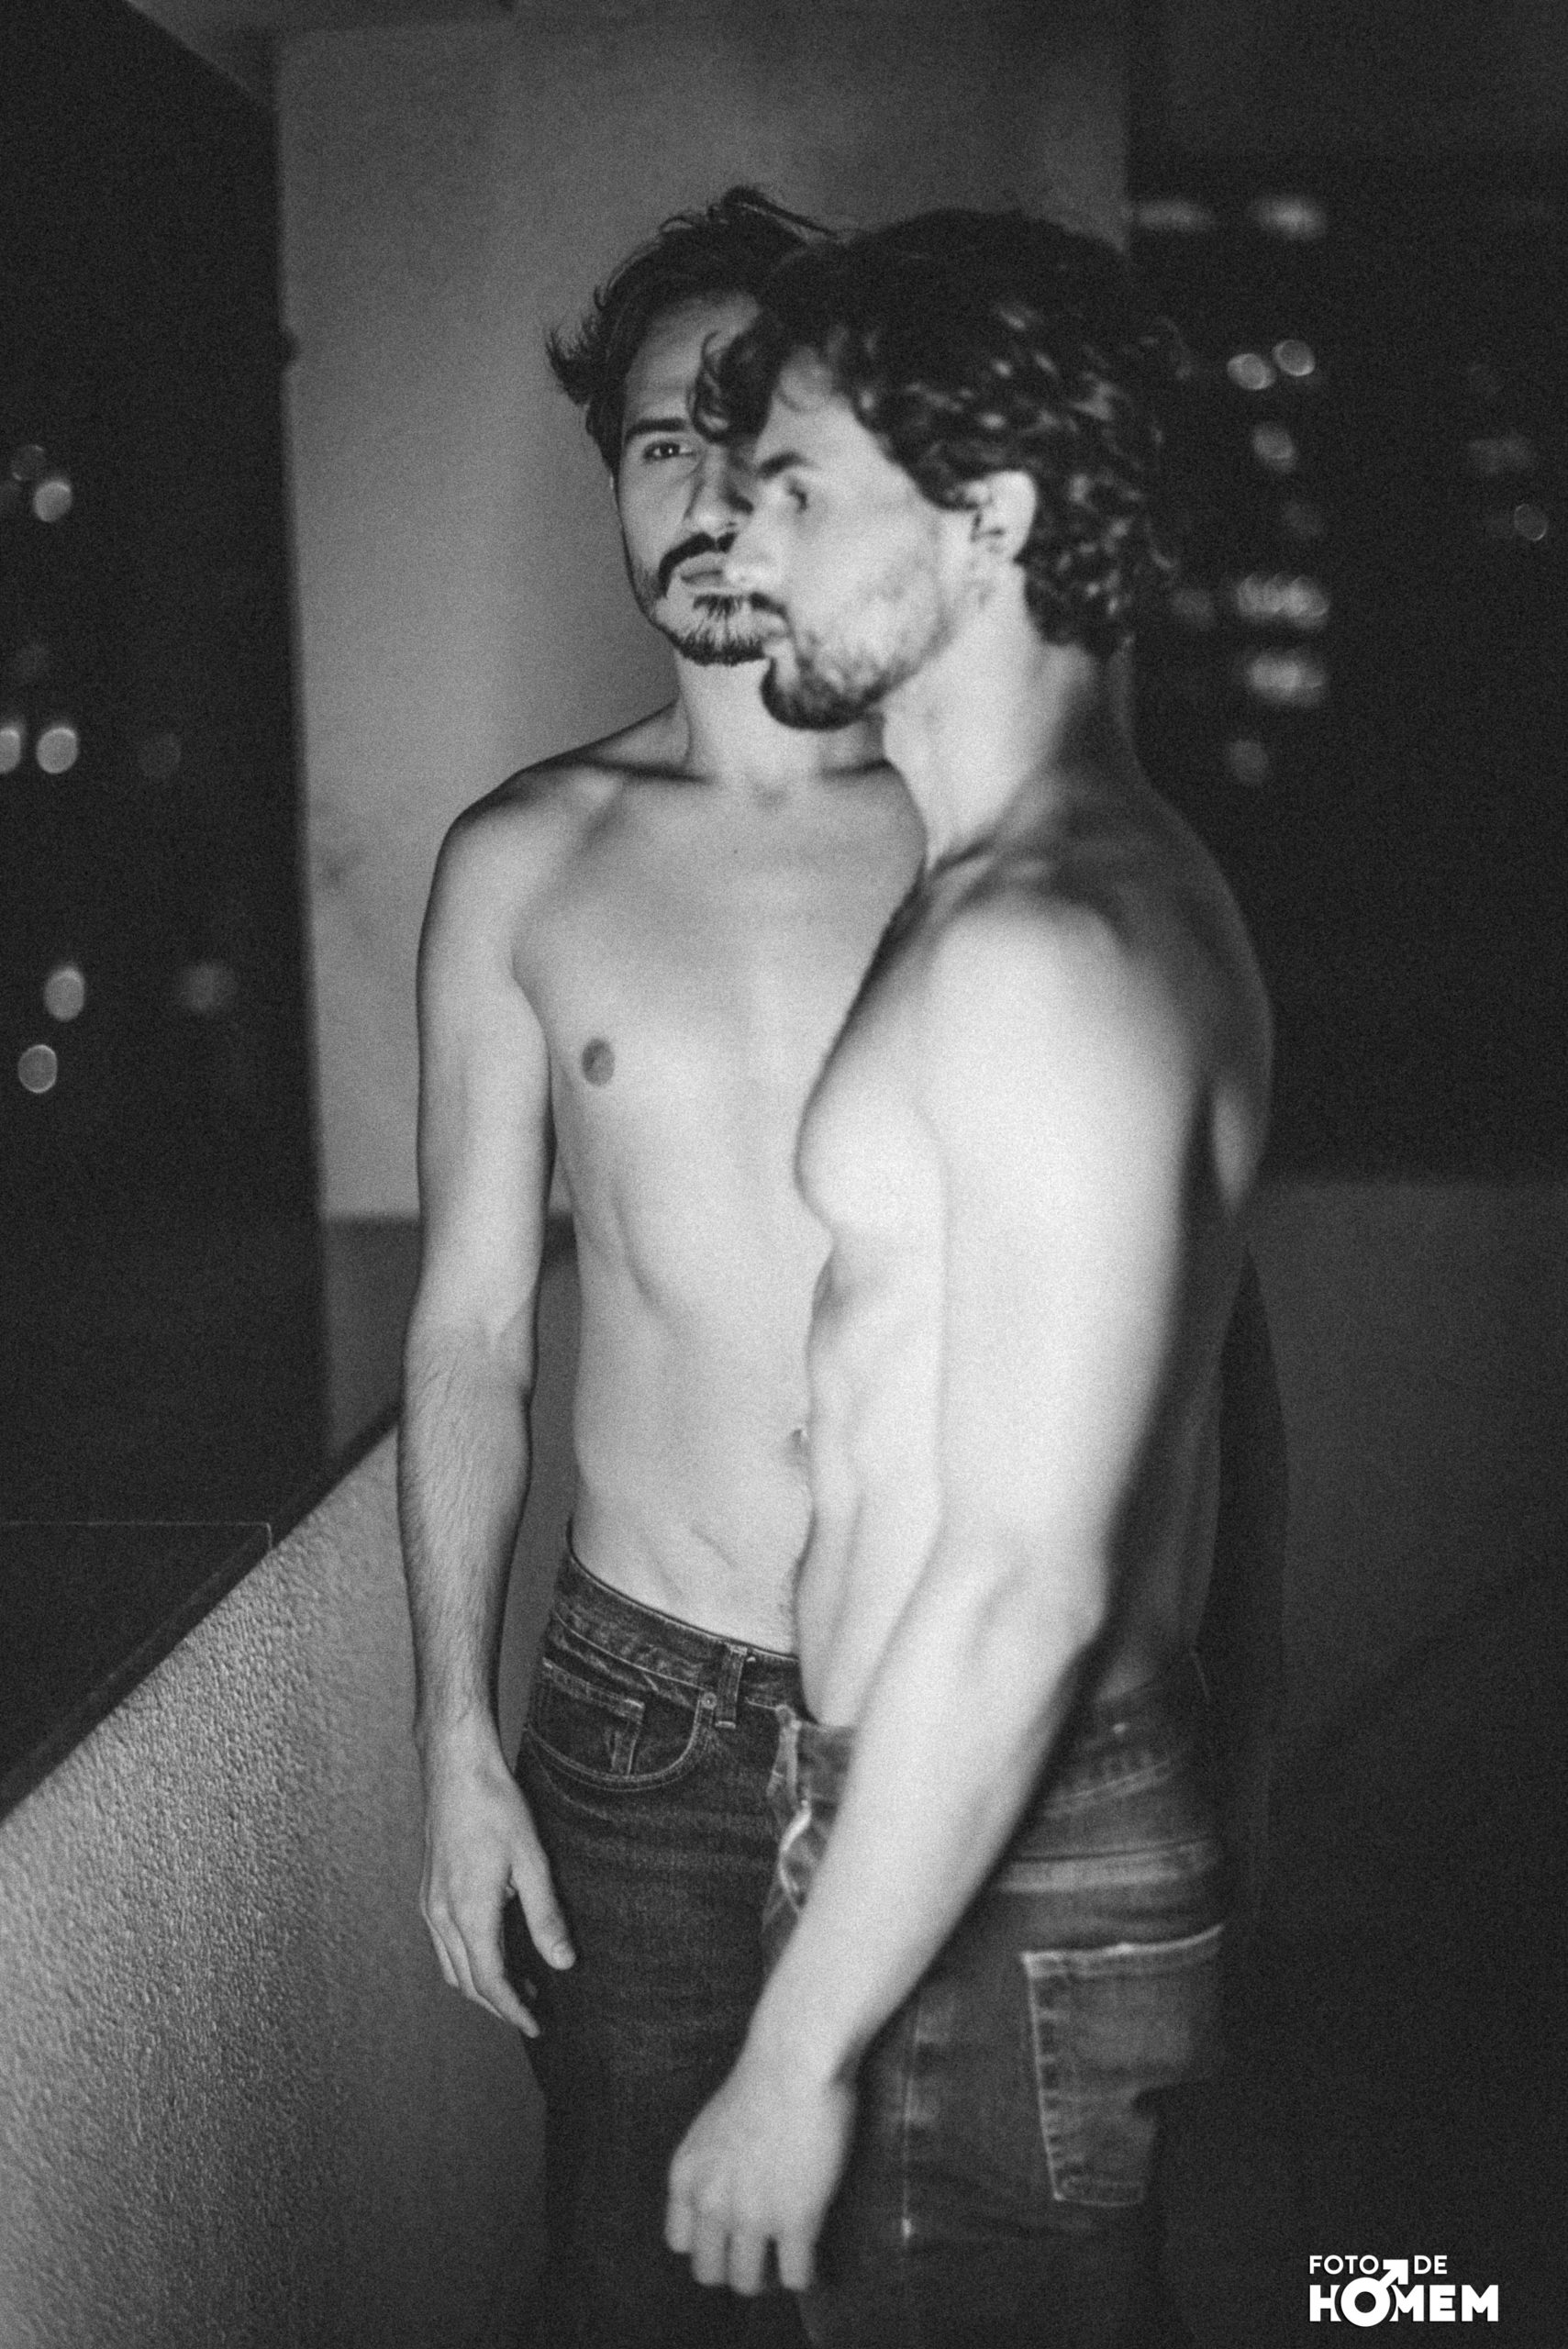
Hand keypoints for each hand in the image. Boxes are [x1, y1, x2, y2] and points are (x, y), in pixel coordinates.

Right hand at [417, 1716, 573, 2032]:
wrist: (455, 1768)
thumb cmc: (495, 1807)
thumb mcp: (531, 1861)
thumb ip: (546, 1916)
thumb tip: (563, 1964)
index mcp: (468, 1913)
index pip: (490, 1982)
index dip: (514, 2010)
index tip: (537, 2027)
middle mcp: (441, 1916)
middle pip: (467, 1982)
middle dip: (499, 2005)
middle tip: (535, 2013)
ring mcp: (429, 1904)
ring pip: (451, 1966)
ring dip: (482, 1985)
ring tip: (520, 1986)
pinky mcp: (428, 1891)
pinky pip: (444, 1944)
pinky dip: (467, 1961)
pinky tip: (493, 1950)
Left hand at [665, 2039, 855, 2294]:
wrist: (797, 2059)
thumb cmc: (764, 2077)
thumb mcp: (713, 2126)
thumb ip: (712, 2166)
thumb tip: (731, 2193)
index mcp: (686, 2176)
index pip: (679, 2243)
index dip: (708, 2242)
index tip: (731, 2233)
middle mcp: (711, 2202)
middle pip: (708, 2273)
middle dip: (735, 2265)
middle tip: (763, 2250)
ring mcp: (752, 2215)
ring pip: (748, 2284)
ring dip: (769, 2276)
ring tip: (788, 2257)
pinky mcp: (796, 2220)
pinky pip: (796, 2278)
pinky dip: (805, 2275)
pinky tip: (814, 2254)